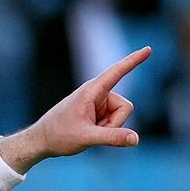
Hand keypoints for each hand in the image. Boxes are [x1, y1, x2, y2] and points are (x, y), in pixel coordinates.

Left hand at [0, 46, 150, 173]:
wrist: (41, 141)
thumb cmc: (58, 136)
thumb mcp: (86, 138)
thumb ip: (112, 137)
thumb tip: (136, 139)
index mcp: (91, 91)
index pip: (117, 72)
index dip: (134, 61)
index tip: (148, 49)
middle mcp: (97, 93)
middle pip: (125, 107)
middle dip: (115, 124)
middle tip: (90, 130)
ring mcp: (98, 102)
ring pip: (121, 116)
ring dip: (109, 128)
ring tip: (86, 131)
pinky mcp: (98, 111)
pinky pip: (114, 122)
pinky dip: (105, 130)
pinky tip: (88, 132)